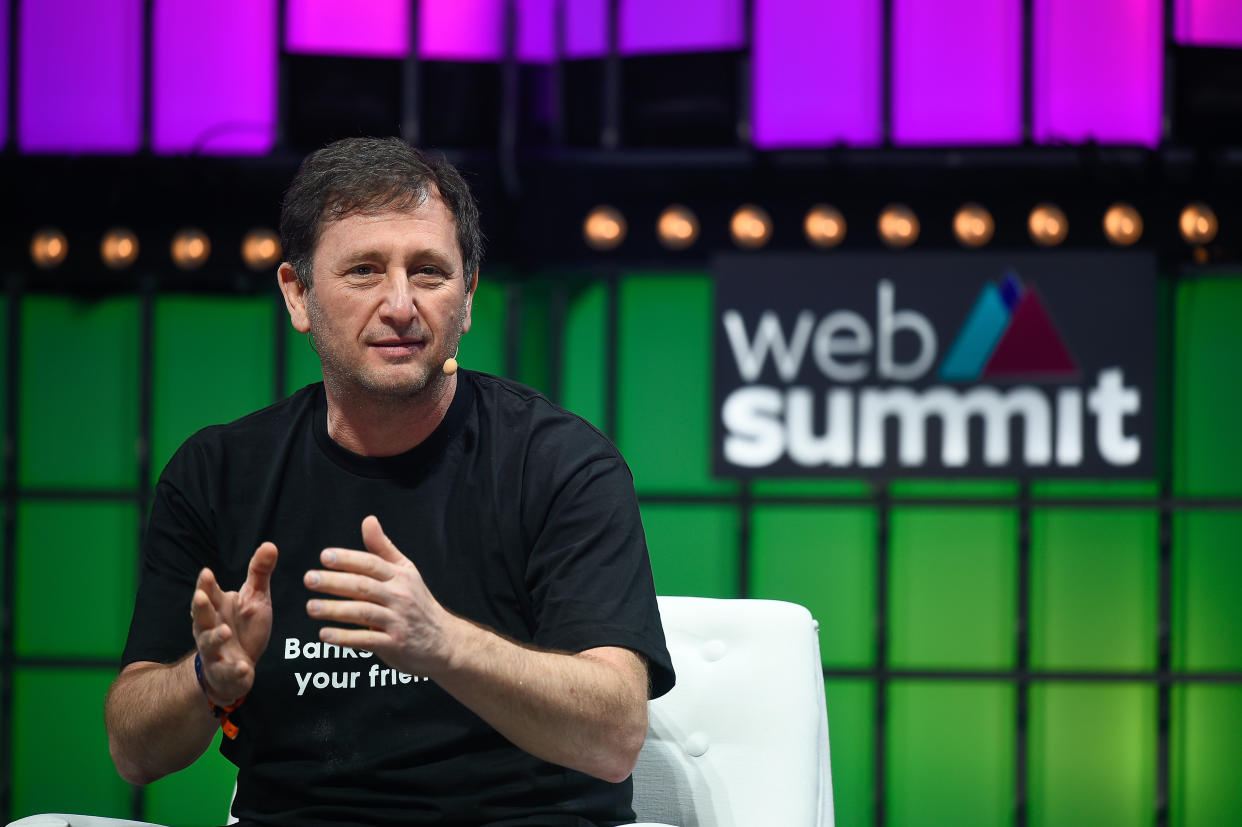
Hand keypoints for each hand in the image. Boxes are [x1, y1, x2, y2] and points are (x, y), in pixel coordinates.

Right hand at [191, 542, 277, 704]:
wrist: (238, 666)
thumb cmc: (244, 627)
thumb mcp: (255, 598)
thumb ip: (259, 573)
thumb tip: (270, 544)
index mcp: (217, 608)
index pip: (209, 594)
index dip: (206, 584)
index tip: (206, 573)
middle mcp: (211, 628)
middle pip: (202, 617)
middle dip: (200, 607)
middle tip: (200, 596)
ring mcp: (216, 651)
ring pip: (209, 644)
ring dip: (216, 637)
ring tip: (226, 631)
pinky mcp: (225, 672)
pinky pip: (228, 672)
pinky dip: (234, 670)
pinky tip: (243, 667)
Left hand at [304, 515, 452, 674]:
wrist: (444, 641)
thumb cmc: (419, 604)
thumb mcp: (406, 572)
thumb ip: (383, 548)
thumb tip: (368, 520)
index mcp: (400, 576)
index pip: (371, 564)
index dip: (348, 559)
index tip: (325, 556)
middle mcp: (399, 596)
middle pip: (364, 586)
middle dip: (335, 582)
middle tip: (310, 579)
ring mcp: (398, 621)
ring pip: (363, 612)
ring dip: (335, 609)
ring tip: (311, 607)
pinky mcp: (394, 644)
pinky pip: (367, 640)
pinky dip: (345, 638)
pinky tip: (325, 634)